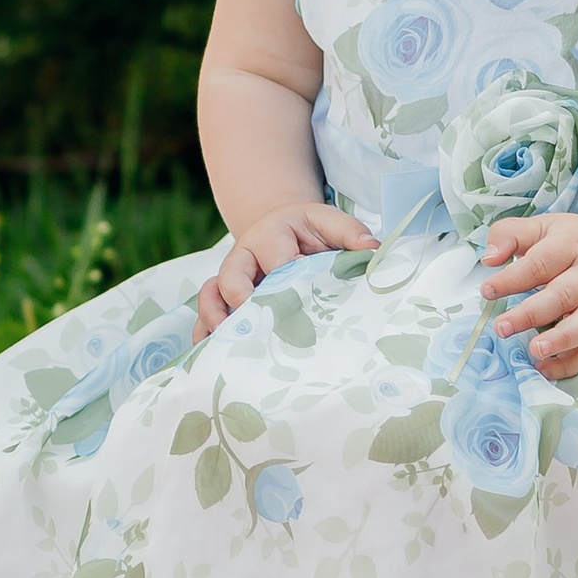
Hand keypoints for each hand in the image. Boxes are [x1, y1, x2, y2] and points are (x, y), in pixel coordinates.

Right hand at [197, 200, 374, 335]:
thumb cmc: (308, 231)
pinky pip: (205, 315)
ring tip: (229, 343)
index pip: (278, 260)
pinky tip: (211, 355)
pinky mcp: (221, 298)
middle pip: (232, 276)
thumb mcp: (328, 222)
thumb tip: (372, 249)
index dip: (288, 282)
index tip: (302, 303)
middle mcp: (243, 256)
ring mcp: (229, 278)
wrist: (281, 229)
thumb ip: (349, 232)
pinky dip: (205, 334)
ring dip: (216, 319)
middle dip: (243, 302)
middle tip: (260, 325)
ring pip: (211, 296)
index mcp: (271, 235)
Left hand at [481, 209, 577, 380]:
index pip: (541, 262)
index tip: (487, 291)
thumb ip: (511, 235)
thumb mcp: (543, 226)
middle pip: (563, 295)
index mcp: (570, 246)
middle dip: (531, 314)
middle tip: (501, 327)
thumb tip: (489, 258)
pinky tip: (546, 368)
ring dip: (561, 339)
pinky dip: (571, 362)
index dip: (513, 278)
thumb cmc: (573, 241)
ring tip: (535, 350)